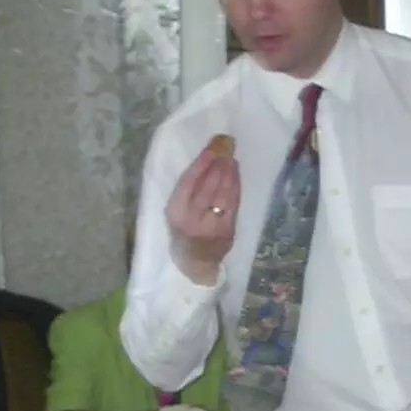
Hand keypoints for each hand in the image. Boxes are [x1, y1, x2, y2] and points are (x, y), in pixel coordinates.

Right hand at [166, 142, 239, 282]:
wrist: (196, 263)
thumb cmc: (183, 231)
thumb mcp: (176, 211)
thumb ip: (187, 190)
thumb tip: (206, 158)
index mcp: (175, 213)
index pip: (188, 183)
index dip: (201, 164)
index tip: (210, 149)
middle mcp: (193, 220)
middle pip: (208, 186)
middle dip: (218, 164)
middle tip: (225, 147)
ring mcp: (212, 226)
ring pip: (222, 193)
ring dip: (228, 172)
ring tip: (230, 156)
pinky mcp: (227, 231)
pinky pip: (233, 203)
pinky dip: (235, 185)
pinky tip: (235, 173)